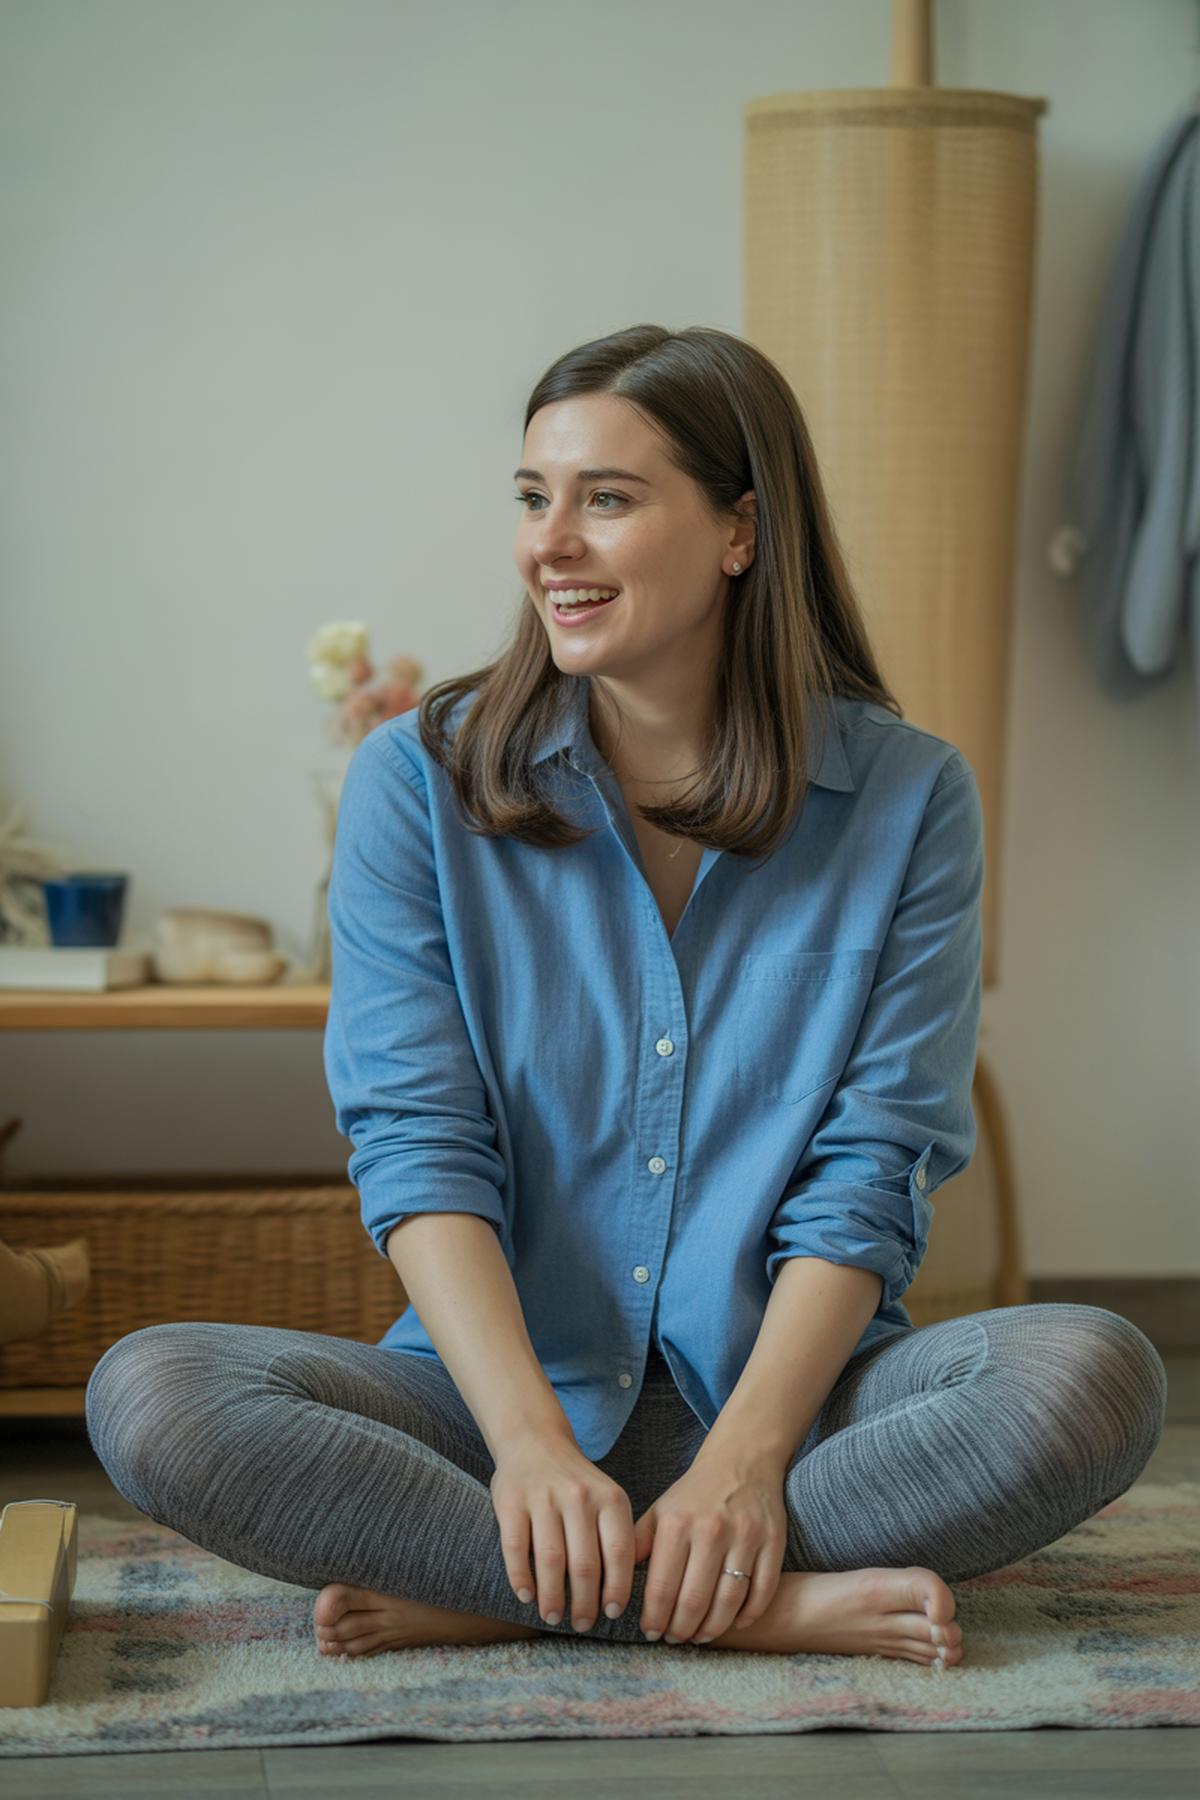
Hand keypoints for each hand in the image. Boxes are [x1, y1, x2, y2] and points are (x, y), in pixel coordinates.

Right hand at [490, 1434, 635, 1631]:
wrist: (535, 1441)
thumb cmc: (576, 1484)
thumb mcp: (606, 1498)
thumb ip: (615, 1536)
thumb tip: (620, 1595)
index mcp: (609, 1497)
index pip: (619, 1553)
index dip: (617, 1589)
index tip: (612, 1613)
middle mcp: (579, 1495)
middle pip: (585, 1564)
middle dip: (584, 1603)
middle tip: (581, 1624)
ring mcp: (543, 1496)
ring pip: (550, 1560)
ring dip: (552, 1597)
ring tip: (553, 1616)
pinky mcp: (511, 1501)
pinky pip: (516, 1549)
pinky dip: (521, 1578)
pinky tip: (527, 1596)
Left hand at [633, 1443, 786, 1643]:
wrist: (741, 1461)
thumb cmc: (694, 1494)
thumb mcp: (659, 1512)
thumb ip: (637, 1546)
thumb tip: (613, 1585)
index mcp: (677, 1524)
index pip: (661, 1589)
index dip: (654, 1620)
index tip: (651, 1633)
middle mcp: (711, 1530)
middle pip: (694, 1601)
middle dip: (681, 1630)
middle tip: (675, 1639)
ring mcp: (745, 1537)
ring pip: (728, 1602)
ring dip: (712, 1629)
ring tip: (700, 1636)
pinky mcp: (773, 1541)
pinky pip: (762, 1591)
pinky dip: (749, 1616)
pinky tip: (734, 1622)